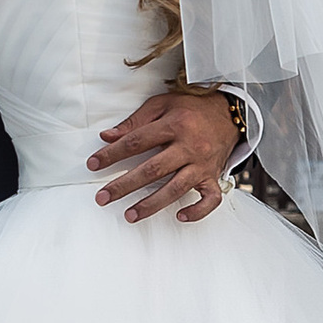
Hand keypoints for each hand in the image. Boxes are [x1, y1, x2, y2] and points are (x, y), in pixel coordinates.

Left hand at [91, 85, 241, 223]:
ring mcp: (203, 164)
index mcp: (174, 125)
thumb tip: (107, 137)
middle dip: (125, 185)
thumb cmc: (190, 110)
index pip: (137, 141)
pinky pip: (210, 199)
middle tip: (102, 197)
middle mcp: (189, 146)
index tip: (93, 164)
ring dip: (151, 204)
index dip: (112, 154)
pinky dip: (197, 211)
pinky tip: (180, 216)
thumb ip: (135, 121)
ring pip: (176, 188)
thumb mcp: (162, 105)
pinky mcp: (214, 177)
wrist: (229, 115)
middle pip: (153, 169)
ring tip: (130, 215)